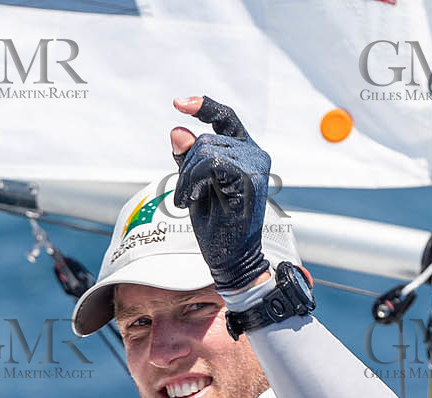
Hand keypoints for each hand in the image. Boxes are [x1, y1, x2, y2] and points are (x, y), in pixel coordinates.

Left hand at [169, 95, 271, 293]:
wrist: (232, 259)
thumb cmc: (216, 226)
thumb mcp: (196, 186)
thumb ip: (188, 159)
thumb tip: (177, 130)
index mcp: (245, 152)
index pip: (225, 119)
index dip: (204, 106)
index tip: (179, 103)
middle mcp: (255, 153)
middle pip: (206, 139)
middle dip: (186, 166)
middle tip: (185, 196)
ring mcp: (255, 164)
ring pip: (205, 150)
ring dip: (187, 177)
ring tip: (189, 201)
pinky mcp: (249, 177)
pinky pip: (209, 163)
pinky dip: (193, 181)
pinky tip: (193, 200)